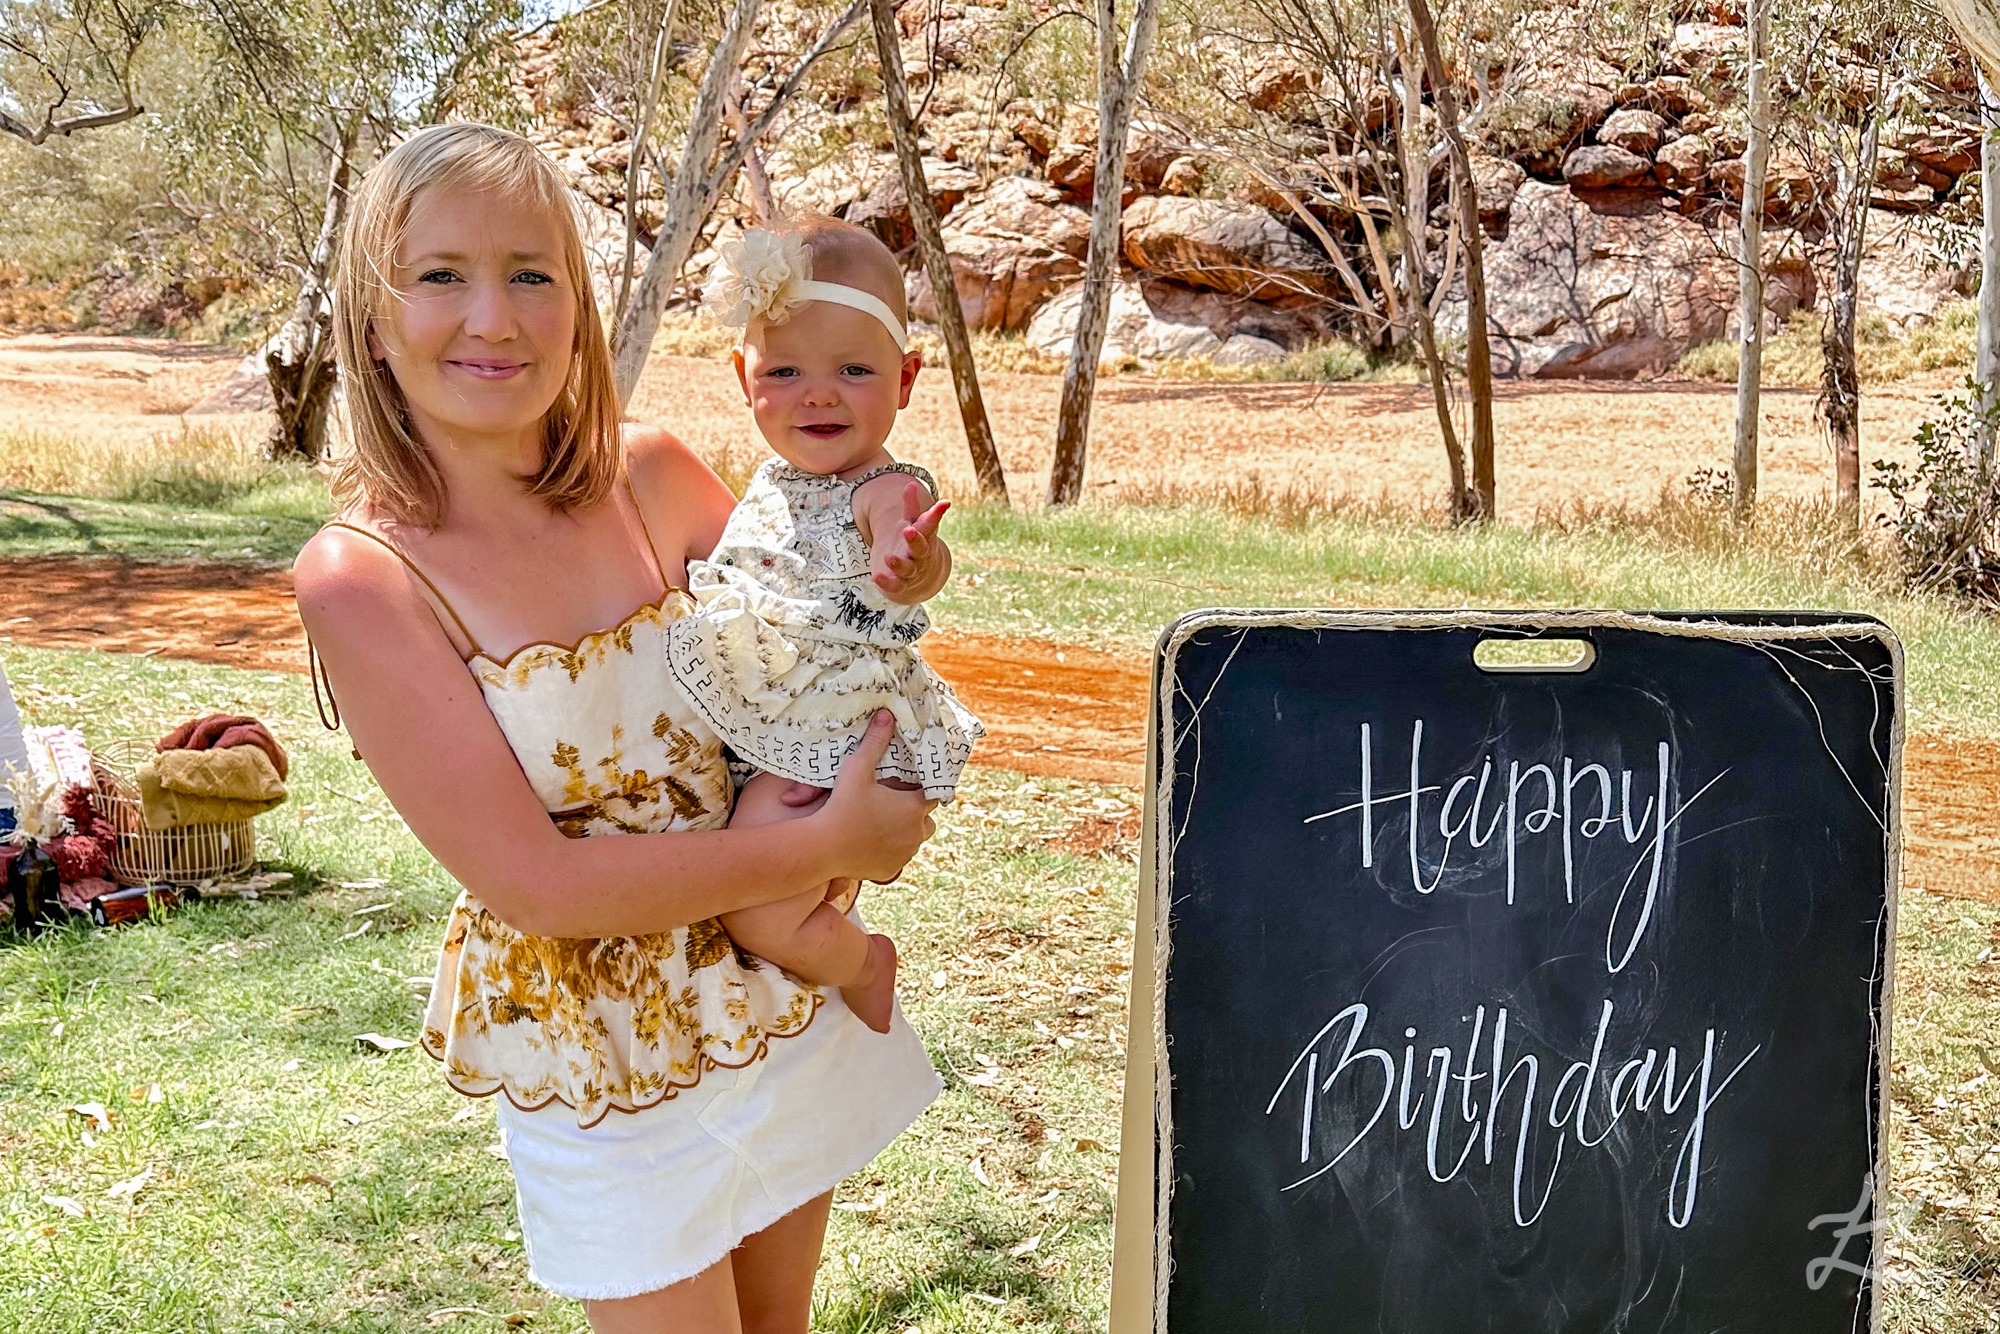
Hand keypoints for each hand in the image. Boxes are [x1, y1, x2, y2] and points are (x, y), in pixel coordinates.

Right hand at [816, 711, 936, 883]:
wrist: (822, 847)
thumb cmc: (840, 805)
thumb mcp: (857, 769)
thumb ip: (874, 742)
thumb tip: (886, 714)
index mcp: (914, 807)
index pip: (933, 793)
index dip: (923, 786)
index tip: (911, 783)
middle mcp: (917, 832)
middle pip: (927, 817)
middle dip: (916, 810)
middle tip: (894, 802)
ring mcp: (905, 853)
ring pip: (915, 838)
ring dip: (905, 830)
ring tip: (883, 820)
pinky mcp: (891, 869)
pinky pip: (899, 855)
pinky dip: (892, 848)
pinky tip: (874, 839)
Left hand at [872, 480, 949, 603]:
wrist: (920, 576)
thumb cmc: (915, 542)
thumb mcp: (912, 523)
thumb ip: (910, 506)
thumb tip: (911, 483)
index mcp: (926, 537)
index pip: (930, 525)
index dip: (935, 515)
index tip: (943, 503)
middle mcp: (921, 555)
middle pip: (920, 548)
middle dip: (915, 540)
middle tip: (908, 530)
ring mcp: (912, 571)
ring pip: (908, 569)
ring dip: (899, 564)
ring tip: (889, 557)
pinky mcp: (900, 583)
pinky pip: (895, 585)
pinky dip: (887, 583)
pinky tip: (877, 576)